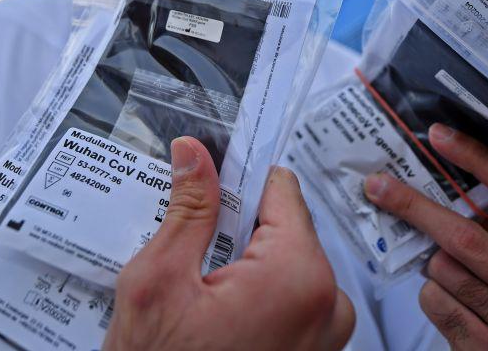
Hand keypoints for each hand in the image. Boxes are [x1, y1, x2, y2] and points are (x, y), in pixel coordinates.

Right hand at [104, 136, 354, 350]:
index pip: (280, 188)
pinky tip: (219, 317)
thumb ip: (188, 208)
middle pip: (284, 228)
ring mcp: (327, 336)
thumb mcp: (159, 279)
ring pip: (287, 263)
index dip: (239, 180)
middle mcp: (328, 304)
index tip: (212, 181)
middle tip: (194, 258)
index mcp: (298, 276)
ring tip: (203, 295)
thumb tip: (194, 155)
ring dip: (247, 266)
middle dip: (238, 231)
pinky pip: (294, 299)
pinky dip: (259, 296)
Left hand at [364, 124, 487, 349]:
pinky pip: (436, 302)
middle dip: (417, 207)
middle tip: (379, 184)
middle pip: (471, 238)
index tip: (439, 136)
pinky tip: (450, 296)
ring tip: (449, 266)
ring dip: (433, 261)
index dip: (481, 161)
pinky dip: (432, 292)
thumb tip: (443, 170)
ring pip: (446, 271)